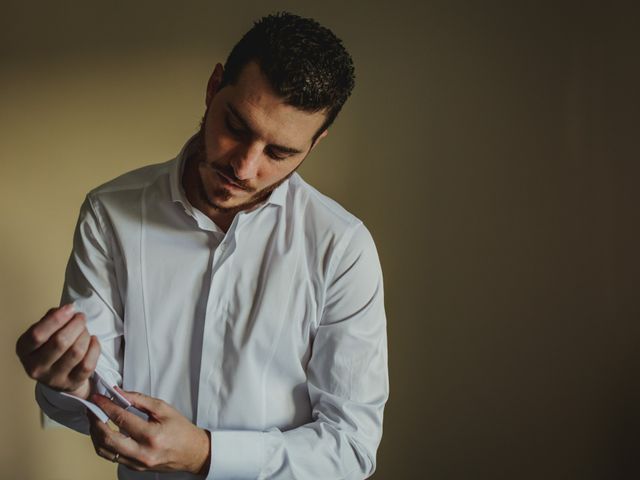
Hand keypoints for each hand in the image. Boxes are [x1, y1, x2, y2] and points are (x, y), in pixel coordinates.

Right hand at [16, 303, 100, 398]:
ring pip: (76, 351)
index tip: (70, 308)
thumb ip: (51, 318)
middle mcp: (36, 367)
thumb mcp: (43, 331)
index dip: (56, 319)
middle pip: (60, 342)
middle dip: (76, 325)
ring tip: (84, 331)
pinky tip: (92, 341)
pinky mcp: (72, 383)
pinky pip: (88, 364)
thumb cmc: (50, 346)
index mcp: (24, 350)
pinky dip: (94, 348)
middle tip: (81, 318)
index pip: (37, 335)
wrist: (58, 375)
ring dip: (85, 335)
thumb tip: (66, 311)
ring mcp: (54, 378)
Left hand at [88, 389, 210, 474]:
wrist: (193, 452)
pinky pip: (111, 457)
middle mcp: (142, 452)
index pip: (121, 418)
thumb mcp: (164, 409)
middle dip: (95, 421)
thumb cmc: (181, 430)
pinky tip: (104, 433)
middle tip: (92, 409)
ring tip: (95, 420)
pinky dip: (104, 445)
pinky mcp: (134, 468)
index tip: (97, 398)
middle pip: (107, 438)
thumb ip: (140, 400)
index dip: (106, 406)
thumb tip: (119, 393)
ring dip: (96, 434)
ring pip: (104, 451)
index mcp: (151, 435)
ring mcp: (137, 463)